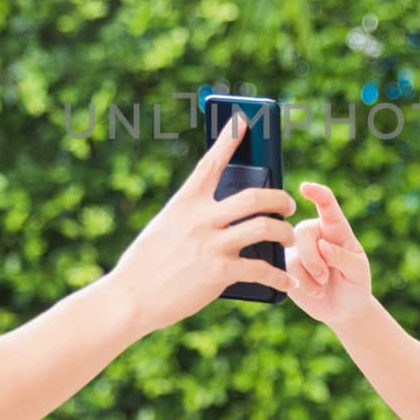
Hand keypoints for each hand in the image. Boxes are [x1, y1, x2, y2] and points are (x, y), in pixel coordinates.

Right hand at [113, 112, 296, 336]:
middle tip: (287, 204)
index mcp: (185, 203)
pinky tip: (288, 284)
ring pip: (265, 227)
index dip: (229, 139)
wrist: (130, 298)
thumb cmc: (147, 264)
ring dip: (285, 232)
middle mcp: (200, 218)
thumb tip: (223, 213)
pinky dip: (281, 277)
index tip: (243, 121)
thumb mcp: (165, 227)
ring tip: (288, 237)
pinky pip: (262, 269)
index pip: (211, 163)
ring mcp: (211, 244)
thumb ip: (192, 217)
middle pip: (254, 196)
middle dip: (279, 198)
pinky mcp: (219, 273)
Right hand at [284, 180, 373, 327]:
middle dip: (313, 258)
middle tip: (325, 277)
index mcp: (336, 228)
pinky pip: (286, 269)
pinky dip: (303, 284)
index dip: (317, 194)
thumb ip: (342, 256)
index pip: (327, 206)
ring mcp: (299, 249)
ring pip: (293, 252)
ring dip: (310, 274)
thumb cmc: (355, 284)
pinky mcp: (288, 266)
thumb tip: (322, 245)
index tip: (306, 187)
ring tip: (323, 286)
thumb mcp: (358, 271)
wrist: (343, 309)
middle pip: (303, 232)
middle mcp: (315, 234)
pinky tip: (314, 291)